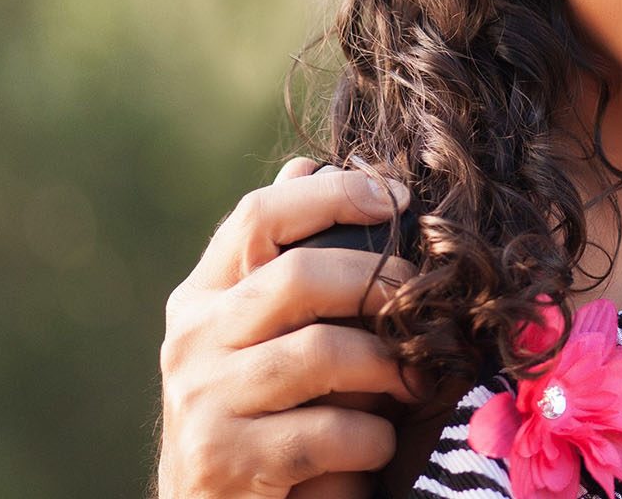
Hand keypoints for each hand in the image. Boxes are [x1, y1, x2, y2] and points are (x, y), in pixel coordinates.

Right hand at [157, 157, 415, 497]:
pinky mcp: (222, 459)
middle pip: (300, 277)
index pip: (259, 215)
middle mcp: (192, 338)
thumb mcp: (267, 334)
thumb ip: (288, 262)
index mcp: (204, 296)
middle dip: (382, 286)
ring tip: (412, 382)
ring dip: (389, 368)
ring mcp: (201, 399)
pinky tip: (375, 447)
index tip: (396, 198)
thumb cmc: (266, 412)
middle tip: (428, 304)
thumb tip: (309, 163)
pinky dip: (372, 439)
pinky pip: (330, 430)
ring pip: (325, 352)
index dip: (333, 195)